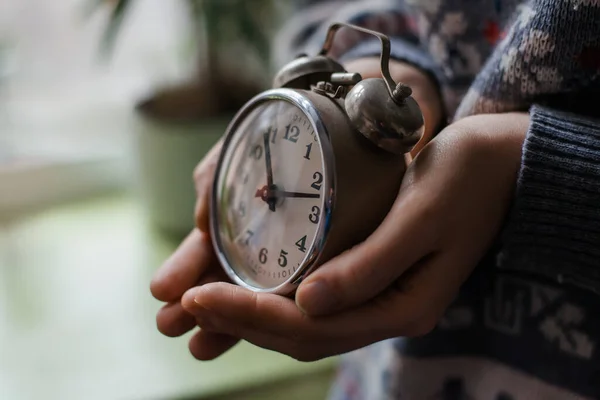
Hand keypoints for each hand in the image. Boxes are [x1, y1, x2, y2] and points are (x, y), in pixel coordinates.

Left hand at [150, 58, 444, 360]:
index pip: (312, 326)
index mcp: (403, 306)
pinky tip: (247, 288)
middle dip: (239, 320)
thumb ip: (369, 264)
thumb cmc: (467, 178)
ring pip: (304, 323)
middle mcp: (388, 313)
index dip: (251, 314)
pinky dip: (275, 299)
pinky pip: (316, 303)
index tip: (198, 294)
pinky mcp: (373, 279)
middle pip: (302, 332)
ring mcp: (381, 299)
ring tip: (202, 302)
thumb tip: (309, 304)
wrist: (504, 165)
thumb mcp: (422, 214)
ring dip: (251, 315)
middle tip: (186, 301)